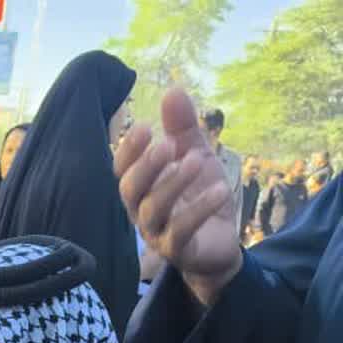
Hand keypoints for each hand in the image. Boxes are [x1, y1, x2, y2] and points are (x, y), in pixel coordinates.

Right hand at [114, 89, 242, 306]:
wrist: (219, 243)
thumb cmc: (198, 197)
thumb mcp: (195, 155)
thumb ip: (183, 128)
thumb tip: (172, 89)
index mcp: (141, 187)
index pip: (122, 169)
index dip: (129, 150)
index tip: (146, 126)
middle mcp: (141, 210)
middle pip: (129, 190)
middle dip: (145, 167)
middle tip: (166, 146)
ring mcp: (157, 233)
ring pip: (152, 210)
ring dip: (172, 185)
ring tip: (196, 161)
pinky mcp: (178, 251)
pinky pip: (181, 232)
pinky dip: (199, 210)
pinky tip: (220, 190)